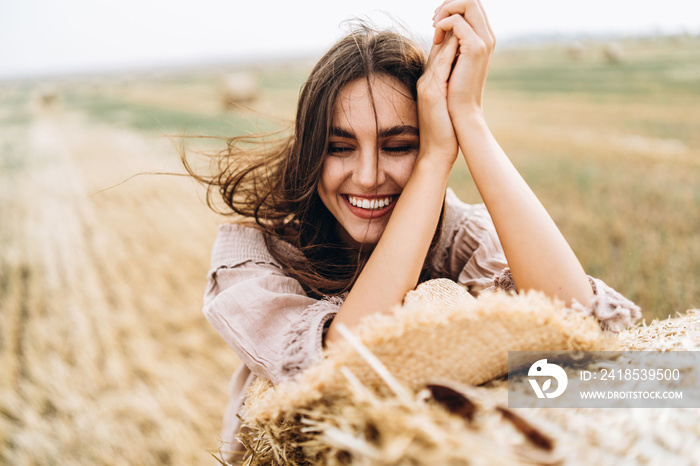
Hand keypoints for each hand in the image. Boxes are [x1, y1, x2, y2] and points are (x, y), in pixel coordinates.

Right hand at [415, 28, 459, 167]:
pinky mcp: (432, 93)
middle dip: (449, 27)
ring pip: (438, 52)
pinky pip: (440, 66)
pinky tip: (459, 41)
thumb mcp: (445, 104)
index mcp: (429, 81)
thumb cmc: (444, 131)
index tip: (462, 24)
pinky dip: (449, 52)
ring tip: (461, 20)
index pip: (439, 50)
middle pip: (437, 46)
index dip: (449, 34)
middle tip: (461, 14)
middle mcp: (426, 80)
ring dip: (450, 33)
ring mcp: (427, 85)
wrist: (435, 152)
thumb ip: (448, 86)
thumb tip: (459, 72)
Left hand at [432, 0, 494, 116]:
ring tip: (435, 28)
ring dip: (446, 10)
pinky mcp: (475, 49)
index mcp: (483, 38)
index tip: (437, 21)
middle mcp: (487, 36)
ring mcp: (483, 41)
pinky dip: (442, 24)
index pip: (472, 6)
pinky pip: (457, 21)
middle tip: (435, 21)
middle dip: (449, 3)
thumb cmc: (453, 90)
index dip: (452, 6)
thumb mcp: (452, 60)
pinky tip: (436, 40)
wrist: (461, 111)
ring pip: (468, 2)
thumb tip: (442, 25)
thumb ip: (451, 41)